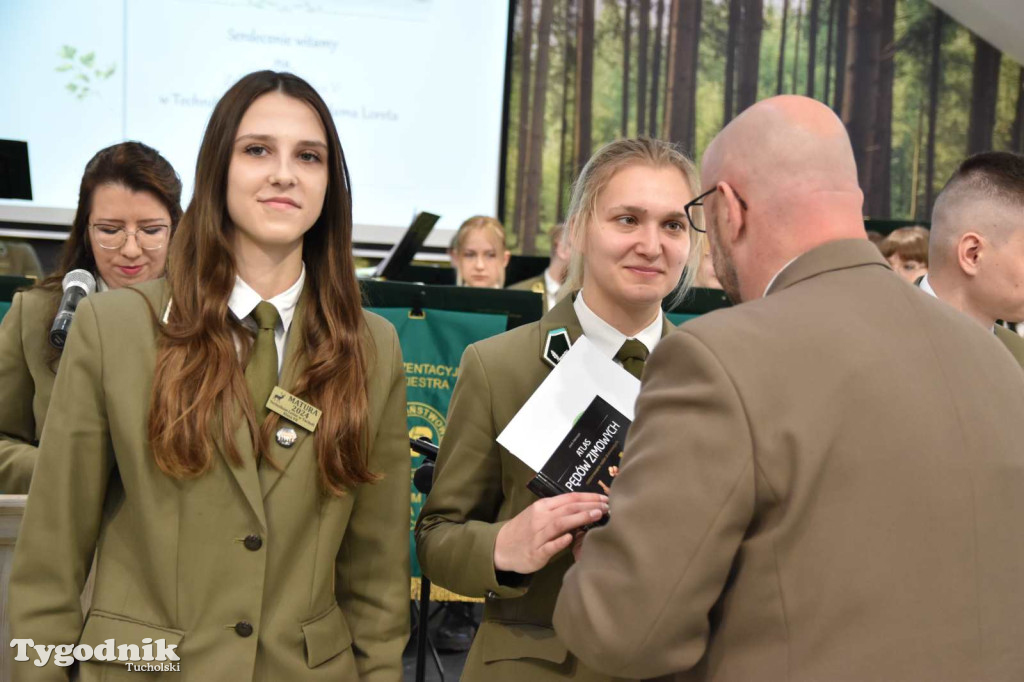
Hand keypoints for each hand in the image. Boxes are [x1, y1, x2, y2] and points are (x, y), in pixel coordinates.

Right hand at [494, 493, 608, 573]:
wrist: (501, 547)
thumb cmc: (525, 530)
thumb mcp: (539, 515)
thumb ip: (558, 511)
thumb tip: (584, 507)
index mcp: (543, 506)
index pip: (569, 497)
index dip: (588, 497)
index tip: (605, 498)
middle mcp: (540, 518)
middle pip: (567, 508)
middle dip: (589, 506)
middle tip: (607, 506)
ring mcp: (537, 535)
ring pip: (560, 523)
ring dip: (579, 518)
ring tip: (596, 515)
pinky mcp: (536, 552)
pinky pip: (549, 545)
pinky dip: (560, 540)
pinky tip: (571, 538)